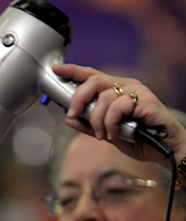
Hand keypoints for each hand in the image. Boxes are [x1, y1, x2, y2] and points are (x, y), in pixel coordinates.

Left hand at [53, 63, 185, 165]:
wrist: (163, 150)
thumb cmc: (138, 139)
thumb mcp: (106, 134)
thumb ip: (89, 126)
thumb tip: (68, 119)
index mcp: (116, 90)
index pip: (91, 75)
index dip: (73, 71)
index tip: (57, 70)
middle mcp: (126, 86)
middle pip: (93, 81)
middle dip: (78, 99)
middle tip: (73, 115)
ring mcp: (137, 91)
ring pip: (104, 98)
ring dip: (97, 120)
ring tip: (102, 135)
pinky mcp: (146, 100)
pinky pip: (118, 107)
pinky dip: (111, 123)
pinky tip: (115, 134)